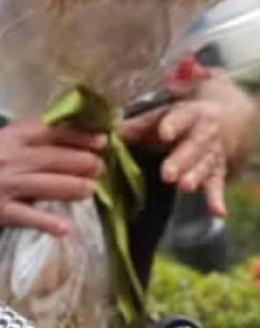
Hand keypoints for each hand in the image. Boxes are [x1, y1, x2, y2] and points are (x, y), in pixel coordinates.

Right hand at [0, 117, 107, 235]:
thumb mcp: (2, 138)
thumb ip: (34, 137)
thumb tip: (73, 138)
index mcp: (14, 136)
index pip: (55, 132)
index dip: (82, 137)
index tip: (102, 141)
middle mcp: (13, 158)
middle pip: (59, 159)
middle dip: (87, 164)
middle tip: (98, 169)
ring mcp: (7, 186)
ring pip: (51, 185)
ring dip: (77, 188)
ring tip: (88, 190)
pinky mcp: (0, 210)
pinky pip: (28, 217)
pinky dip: (49, 223)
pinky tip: (65, 228)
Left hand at [119, 69, 256, 216]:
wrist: (217, 122)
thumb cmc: (175, 121)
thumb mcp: (158, 117)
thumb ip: (136, 126)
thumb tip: (108, 135)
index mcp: (188, 115)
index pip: (180, 118)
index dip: (173, 125)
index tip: (164, 133)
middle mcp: (203, 134)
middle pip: (193, 146)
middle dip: (181, 160)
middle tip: (167, 174)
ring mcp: (211, 154)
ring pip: (204, 165)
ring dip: (195, 177)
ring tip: (184, 187)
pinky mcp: (216, 172)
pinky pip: (216, 186)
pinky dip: (216, 199)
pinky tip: (218, 212)